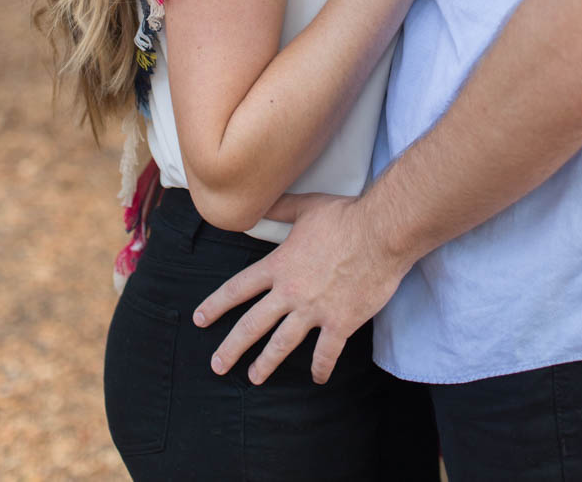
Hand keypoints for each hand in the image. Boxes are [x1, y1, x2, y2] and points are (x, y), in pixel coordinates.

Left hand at [193, 191, 407, 384]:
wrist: (380, 233)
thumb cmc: (345, 216)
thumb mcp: (306, 207)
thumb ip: (279, 208)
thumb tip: (258, 203)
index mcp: (279, 265)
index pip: (239, 288)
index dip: (217, 304)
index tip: (200, 319)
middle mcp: (291, 292)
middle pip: (253, 324)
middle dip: (232, 347)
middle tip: (217, 365)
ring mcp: (314, 310)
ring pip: (282, 344)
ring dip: (266, 363)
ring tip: (254, 377)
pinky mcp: (340, 323)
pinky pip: (326, 353)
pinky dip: (321, 368)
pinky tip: (317, 378)